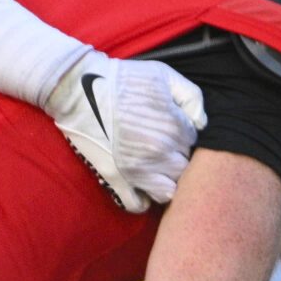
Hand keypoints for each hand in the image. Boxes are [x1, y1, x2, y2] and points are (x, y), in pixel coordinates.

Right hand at [45, 51, 207, 212]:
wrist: (79, 89)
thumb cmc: (122, 79)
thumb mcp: (163, 75)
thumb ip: (191, 96)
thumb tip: (201, 123)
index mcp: (174, 127)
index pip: (193, 141)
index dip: (182, 133)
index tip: (168, 126)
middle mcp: (160, 152)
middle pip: (184, 167)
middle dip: (176, 157)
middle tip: (161, 145)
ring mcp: (137, 170)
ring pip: (168, 191)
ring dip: (164, 180)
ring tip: (154, 166)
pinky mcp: (116, 180)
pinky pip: (139, 204)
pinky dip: (142, 198)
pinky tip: (140, 183)